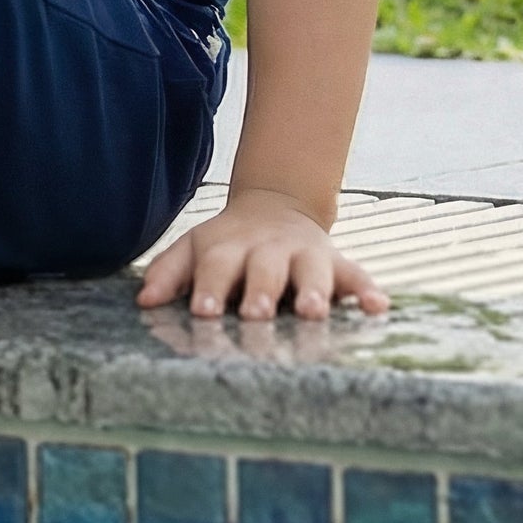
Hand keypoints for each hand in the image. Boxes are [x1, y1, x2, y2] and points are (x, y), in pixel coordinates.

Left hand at [136, 187, 388, 319]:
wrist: (275, 207)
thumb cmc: (226, 245)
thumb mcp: (192, 249)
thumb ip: (168, 273)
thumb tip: (143, 300)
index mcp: (228, 247)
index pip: (216, 266)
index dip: (209, 287)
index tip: (203, 311)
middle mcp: (268, 249)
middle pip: (264, 269)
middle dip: (260, 291)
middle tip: (256, 315)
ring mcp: (305, 254)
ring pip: (311, 270)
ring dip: (313, 290)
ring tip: (313, 312)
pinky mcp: (337, 262)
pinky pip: (356, 275)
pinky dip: (368, 289)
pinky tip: (379, 308)